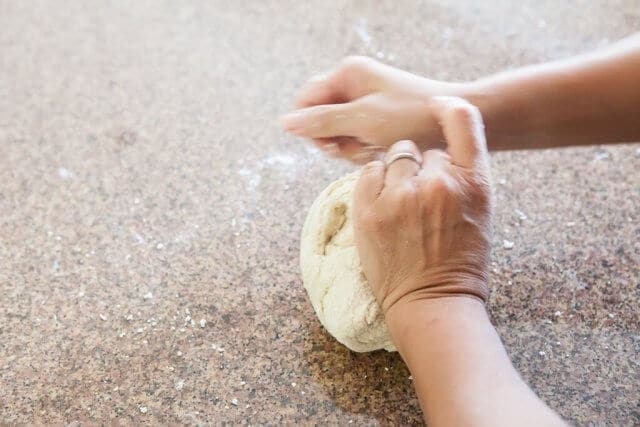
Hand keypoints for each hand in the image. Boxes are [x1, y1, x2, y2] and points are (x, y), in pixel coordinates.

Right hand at [280, 56, 465, 162]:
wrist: (454, 125)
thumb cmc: (411, 117)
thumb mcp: (362, 120)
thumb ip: (321, 122)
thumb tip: (284, 122)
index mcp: (347, 73)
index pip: (305, 102)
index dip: (312, 127)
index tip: (333, 143)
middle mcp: (353, 84)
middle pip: (320, 119)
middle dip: (336, 140)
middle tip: (360, 147)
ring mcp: (364, 102)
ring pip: (337, 133)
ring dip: (351, 148)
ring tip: (376, 149)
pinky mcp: (375, 119)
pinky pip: (355, 138)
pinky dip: (364, 149)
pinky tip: (382, 151)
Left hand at [352, 97, 491, 313]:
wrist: (433, 301)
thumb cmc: (460, 261)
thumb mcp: (480, 213)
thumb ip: (463, 177)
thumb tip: (438, 151)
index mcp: (474, 182)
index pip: (464, 120)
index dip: (448, 108)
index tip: (438, 106)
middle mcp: (438, 182)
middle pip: (421, 148)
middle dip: (420, 167)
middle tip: (421, 200)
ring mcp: (401, 196)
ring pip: (393, 158)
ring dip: (395, 175)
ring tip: (401, 206)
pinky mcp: (369, 210)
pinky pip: (367, 172)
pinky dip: (373, 183)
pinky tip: (383, 206)